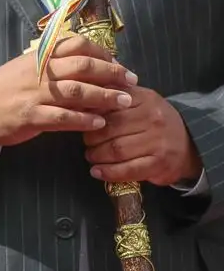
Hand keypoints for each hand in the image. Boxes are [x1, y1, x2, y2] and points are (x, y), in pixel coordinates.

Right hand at [0, 34, 137, 148]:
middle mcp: (39, 72)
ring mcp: (35, 94)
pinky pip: (64, 118)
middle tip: (131, 81)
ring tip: (123, 102)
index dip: (102, 53)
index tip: (118, 64)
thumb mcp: (27, 68)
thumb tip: (90, 65)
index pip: (76, 45)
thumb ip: (54, 64)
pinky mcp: (32, 116)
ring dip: (104, 96)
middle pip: (83, 66)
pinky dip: (85, 120)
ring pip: (77, 91)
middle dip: (112, 73)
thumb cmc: (6, 88)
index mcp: (39, 56)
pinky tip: (99, 123)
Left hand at [84, 85, 203, 186]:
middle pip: (109, 129)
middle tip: (87, 143)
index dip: (90, 116)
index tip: (81, 122)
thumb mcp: (138, 101)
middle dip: (91, 138)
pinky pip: (128, 169)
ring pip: (116, 150)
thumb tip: (80, 99)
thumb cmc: (153, 121)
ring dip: (97, 156)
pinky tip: (97, 171)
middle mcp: (153, 118)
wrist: (190, 143)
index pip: (108, 105)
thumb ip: (113, 97)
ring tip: (92, 156)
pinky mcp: (160, 163)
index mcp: (144, 98)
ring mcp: (158, 141)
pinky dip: (109, 172)